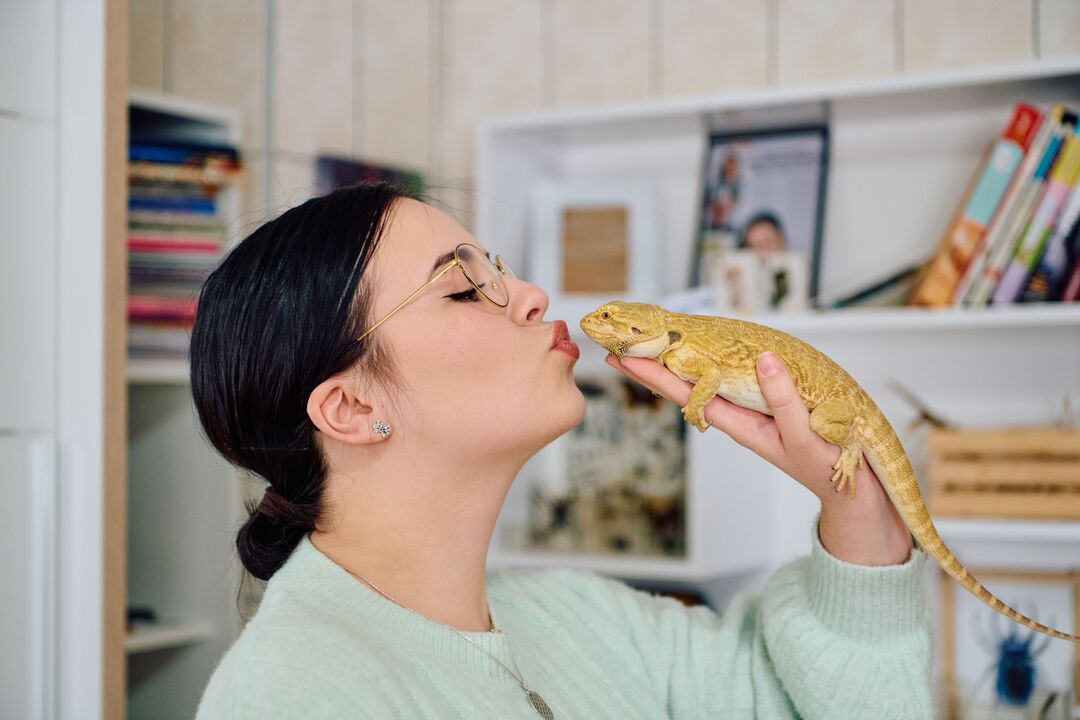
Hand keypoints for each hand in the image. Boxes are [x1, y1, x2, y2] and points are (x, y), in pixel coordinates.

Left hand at [605, 352, 912, 564]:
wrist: (850, 487)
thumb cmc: (826, 464)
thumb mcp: (805, 434)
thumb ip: (785, 399)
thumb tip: (764, 359)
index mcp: (739, 422)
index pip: (686, 393)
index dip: (654, 375)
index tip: (622, 359)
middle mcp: (739, 413)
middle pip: (686, 385)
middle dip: (653, 365)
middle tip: (617, 345)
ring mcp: (752, 409)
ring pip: (706, 381)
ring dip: (678, 362)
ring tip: (649, 344)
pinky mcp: (769, 405)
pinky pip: (732, 379)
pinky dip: (713, 364)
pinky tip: (702, 355)